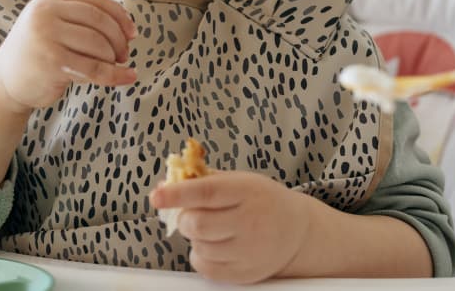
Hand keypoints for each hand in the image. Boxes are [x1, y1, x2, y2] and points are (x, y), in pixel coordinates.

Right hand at [0, 0, 136, 111]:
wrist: (4, 81)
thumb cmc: (37, 52)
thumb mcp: (53, 25)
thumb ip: (81, 19)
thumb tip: (127, 26)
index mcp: (49, 0)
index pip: (95, 2)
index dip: (119, 16)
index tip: (132, 33)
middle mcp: (46, 14)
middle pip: (100, 22)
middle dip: (119, 39)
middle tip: (124, 54)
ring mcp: (47, 38)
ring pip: (99, 45)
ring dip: (113, 58)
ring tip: (114, 66)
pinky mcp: (52, 63)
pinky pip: (94, 69)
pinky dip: (116, 75)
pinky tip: (128, 77)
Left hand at [150, 171, 315, 282]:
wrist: (297, 231)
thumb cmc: (262, 201)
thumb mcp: (239, 181)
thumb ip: (202, 181)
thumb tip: (163, 185)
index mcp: (247, 191)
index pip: (206, 192)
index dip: (178, 194)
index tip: (157, 196)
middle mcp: (251, 221)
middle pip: (197, 224)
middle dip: (185, 219)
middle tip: (192, 215)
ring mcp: (250, 250)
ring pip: (199, 247)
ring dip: (195, 238)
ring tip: (212, 230)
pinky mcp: (246, 273)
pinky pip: (206, 268)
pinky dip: (201, 256)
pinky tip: (214, 246)